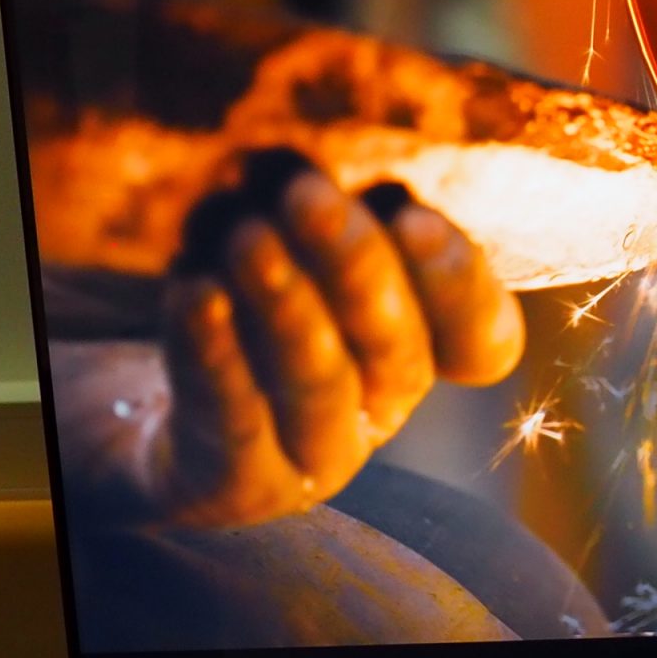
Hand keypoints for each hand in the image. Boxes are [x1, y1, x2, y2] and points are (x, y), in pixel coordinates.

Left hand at [149, 150, 524, 526]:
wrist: (175, 427)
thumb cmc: (253, 313)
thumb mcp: (291, 249)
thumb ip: (310, 208)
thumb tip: (290, 173)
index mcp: (422, 346)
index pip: (481, 334)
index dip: (458, 284)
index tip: (412, 218)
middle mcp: (382, 404)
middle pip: (396, 345)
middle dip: (355, 264)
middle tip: (305, 195)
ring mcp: (319, 455)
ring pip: (320, 383)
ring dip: (287, 304)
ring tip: (244, 236)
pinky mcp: (242, 485)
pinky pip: (236, 421)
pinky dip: (216, 353)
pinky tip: (194, 291)